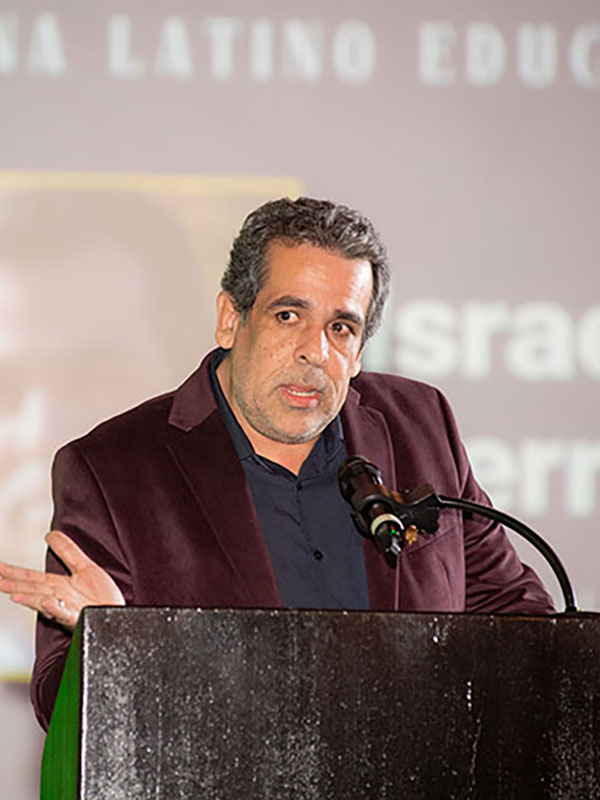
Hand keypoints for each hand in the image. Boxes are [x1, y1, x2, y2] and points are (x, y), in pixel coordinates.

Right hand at [0, 530, 124, 630]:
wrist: (118, 616)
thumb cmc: (103, 597)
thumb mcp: (85, 568)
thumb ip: (68, 552)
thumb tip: (51, 534)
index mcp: (59, 587)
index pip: (32, 578)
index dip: (15, 572)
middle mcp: (60, 599)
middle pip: (34, 591)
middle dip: (15, 587)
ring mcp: (69, 610)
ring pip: (45, 604)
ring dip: (30, 599)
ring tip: (14, 595)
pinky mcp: (82, 618)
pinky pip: (68, 615)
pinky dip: (57, 610)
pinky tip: (49, 603)